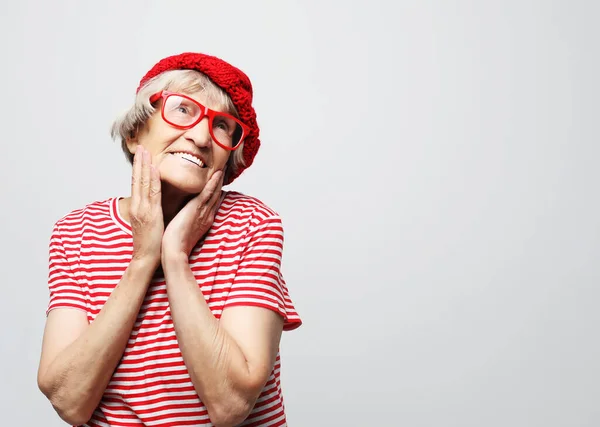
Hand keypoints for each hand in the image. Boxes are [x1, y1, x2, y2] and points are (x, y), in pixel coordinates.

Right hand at [130, 146, 163, 266]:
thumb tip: (156, 201)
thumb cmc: (150, 242)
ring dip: (144, 166)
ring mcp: (142, 209)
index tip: (141, 157)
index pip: (136, 184)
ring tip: (145, 152)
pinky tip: (153, 169)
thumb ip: (150, 211)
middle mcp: (137, 206)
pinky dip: (151, 180)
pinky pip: (152, 193)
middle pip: (137, 180)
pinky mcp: (150, 213)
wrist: (145, 257)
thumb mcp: (147, 222)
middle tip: (141, 148)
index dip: (138, 169)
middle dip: (139, 163)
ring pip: (142, 183)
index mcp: (136, 207)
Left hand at [162, 169, 223, 258]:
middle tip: (224, 169)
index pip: (211, 202)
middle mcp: (207, 214)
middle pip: (216, 195)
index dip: (216, 190)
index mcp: (204, 220)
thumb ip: (187, 222)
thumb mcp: (184, 230)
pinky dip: (213, 182)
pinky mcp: (197, 208)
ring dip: (219, 179)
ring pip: (214, 191)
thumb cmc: (175, 244)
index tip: (218, 180)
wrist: (174, 251)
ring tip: (223, 167)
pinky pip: (208, 192)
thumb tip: (184, 217)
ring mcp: (203, 211)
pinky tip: (217, 173)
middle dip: (220, 182)